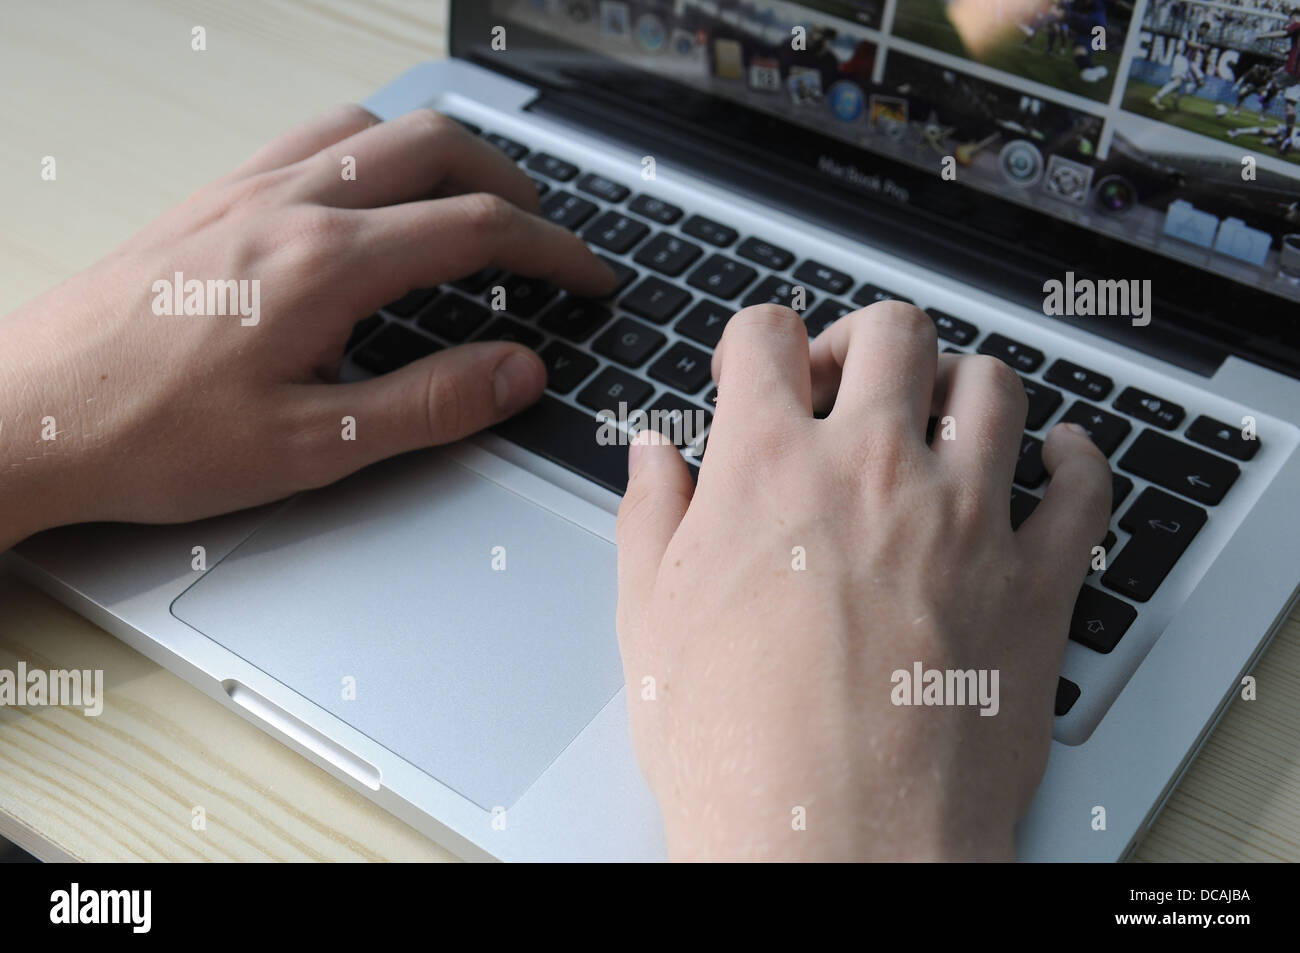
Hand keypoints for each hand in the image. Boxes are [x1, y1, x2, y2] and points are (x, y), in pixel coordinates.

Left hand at [0, 105, 613, 547]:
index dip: (554, 250)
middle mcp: (289, 205)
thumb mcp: (313, 445)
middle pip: (436, 150)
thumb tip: (519, 370)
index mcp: (327, 265)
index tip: (589, 275)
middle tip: (544, 235)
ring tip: (470, 202)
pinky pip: (311, 137)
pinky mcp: (210, 198)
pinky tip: (369, 194)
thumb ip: (431, 403)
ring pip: (373, 127)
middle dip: (511, 185)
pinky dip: (371, 150)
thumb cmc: (151, 436)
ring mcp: (244, 190)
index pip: (478, 229)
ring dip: (441, 154)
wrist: (27, 416)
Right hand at [616, 303, 1110, 860]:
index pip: (765, 335)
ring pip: (992, 387)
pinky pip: (1083, 487)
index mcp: (770, 468)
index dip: (755, 339)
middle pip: (892, 333)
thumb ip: (650, 517)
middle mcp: (876, 471)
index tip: (758, 370)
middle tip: (847, 384)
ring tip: (938, 421)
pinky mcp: (1038, 584)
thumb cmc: (737, 752)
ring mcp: (967, 521)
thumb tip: (655, 457)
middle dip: (862, 341)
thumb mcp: (650, 622)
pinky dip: (1076, 458)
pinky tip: (1056, 457)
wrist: (834, 846)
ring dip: (960, 386)